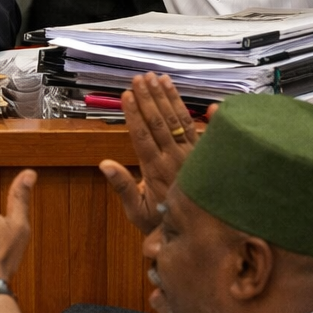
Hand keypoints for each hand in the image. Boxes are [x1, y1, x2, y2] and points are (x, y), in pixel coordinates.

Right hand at [98, 73, 199, 235]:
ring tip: (159, 79)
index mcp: (155, 169)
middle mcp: (175, 158)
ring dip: (168, 98)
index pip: (143, 135)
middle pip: (160, 122)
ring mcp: (191, 155)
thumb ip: (122, 186)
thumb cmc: (161, 222)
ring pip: (179, 121)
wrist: (197, 234)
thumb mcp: (137, 210)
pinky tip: (208, 103)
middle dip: (149, 98)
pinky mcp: (202, 155)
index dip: (134, 114)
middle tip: (140, 78)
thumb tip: (104, 164)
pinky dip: (202, 116)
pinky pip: (200, 130)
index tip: (127, 95)